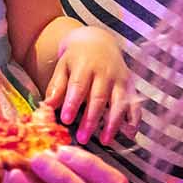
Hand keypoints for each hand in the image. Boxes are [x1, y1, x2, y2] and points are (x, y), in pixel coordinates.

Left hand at [44, 24, 133, 143]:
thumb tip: (47, 107)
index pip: (78, 86)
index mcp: (85, 65)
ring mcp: (120, 79)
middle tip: (82, 138)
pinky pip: (135, 103)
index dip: (72, 103)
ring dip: (113, 123)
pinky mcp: (131, 86)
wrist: (98, 41)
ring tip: (104, 140)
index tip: (65, 120)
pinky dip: (134, 119)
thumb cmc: (76, 59)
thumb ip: (57, 87)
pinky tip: (129, 134)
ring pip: (119, 102)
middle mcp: (105, 72)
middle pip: (99, 97)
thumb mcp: (62, 67)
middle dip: (91, 119)